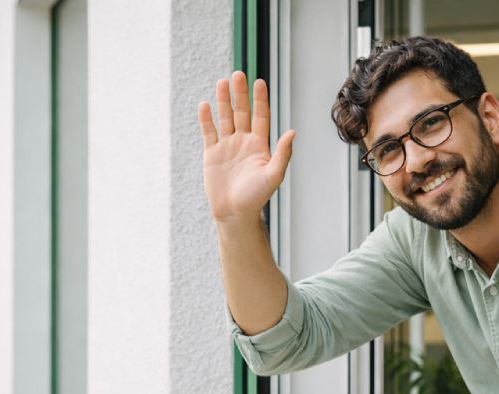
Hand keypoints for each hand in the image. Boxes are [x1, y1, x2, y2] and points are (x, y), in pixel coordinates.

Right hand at [197, 71, 295, 223]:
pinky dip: (206, 119)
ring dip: (223, 101)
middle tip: (238, 74)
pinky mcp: (212, 154)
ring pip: (225, 118)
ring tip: (222, 82)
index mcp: (259, 145)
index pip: (260, 116)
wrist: (235, 213)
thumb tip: (293, 132)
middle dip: (240, 94)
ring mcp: (227, 147)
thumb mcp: (273, 175)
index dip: (260, 99)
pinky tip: (205, 105)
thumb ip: (282, 153)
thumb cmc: (256, 197)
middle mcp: (243, 142)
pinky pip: (209, 133)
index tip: (259, 82)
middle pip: (241, 112)